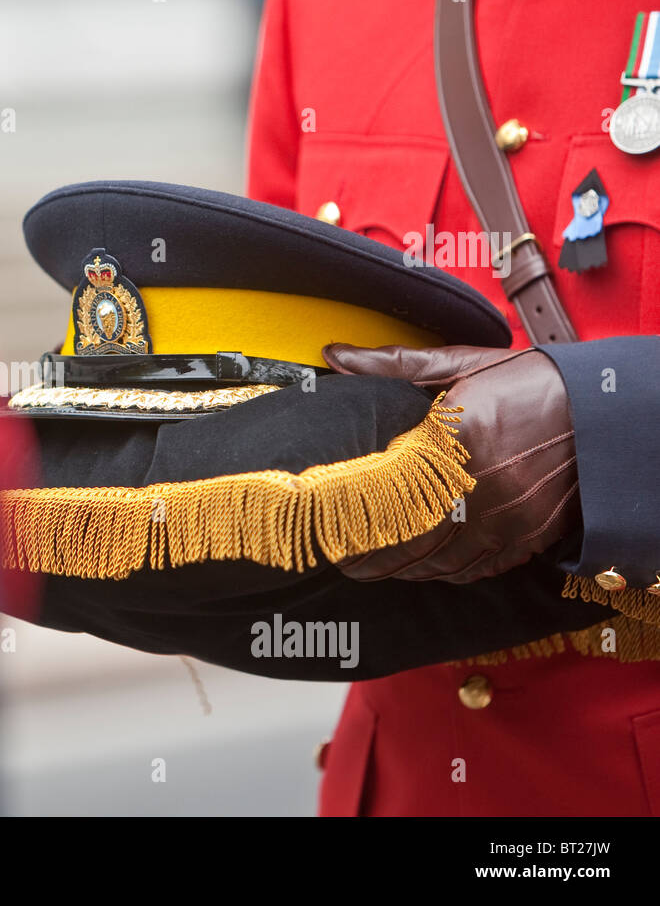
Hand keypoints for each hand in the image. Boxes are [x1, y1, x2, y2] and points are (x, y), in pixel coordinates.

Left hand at [320, 343, 580, 581]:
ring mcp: (504, 517)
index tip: (324, 521)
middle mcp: (476, 486)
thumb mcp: (459, 365)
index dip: (349, 516)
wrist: (604, 408)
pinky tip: (421, 569)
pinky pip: (475, 569)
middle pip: (404, 538)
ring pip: (437, 562)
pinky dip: (442, 573)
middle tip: (337, 555)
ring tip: (366, 568)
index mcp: (452, 439)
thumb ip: (392, 365)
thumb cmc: (527, 382)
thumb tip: (334, 355)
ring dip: (398, 570)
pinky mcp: (526, 536)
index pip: (383, 492)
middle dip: (365, 554)